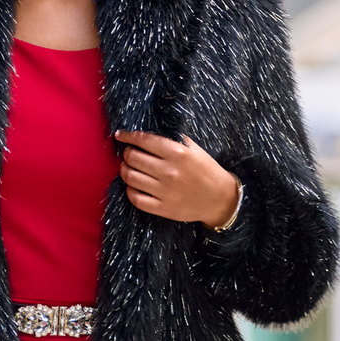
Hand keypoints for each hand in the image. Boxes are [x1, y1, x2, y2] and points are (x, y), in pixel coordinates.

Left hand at [115, 130, 239, 226]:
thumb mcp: (194, 149)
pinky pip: (136, 198)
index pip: (144, 140)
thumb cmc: (206, 170)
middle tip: (129, 153)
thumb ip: (173, 139)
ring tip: (129, 168)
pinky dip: (130, 190)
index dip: (128, 136)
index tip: (120, 135)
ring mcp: (164, 191)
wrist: (219, 198)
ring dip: (125, 170)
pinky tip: (133, 186)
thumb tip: (149, 132)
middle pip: (133, 158)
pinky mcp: (162, 208)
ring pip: (130, 177)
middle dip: (127, 153)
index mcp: (177, 153)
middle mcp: (168, 171)